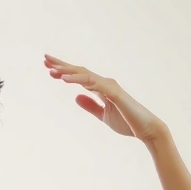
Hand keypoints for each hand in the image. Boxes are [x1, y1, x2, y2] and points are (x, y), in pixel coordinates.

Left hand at [44, 53, 166, 142]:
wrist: (145, 130)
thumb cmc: (127, 122)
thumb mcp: (103, 115)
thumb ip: (90, 105)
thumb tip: (76, 96)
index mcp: (101, 88)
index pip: (79, 77)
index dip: (64, 71)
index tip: (49, 69)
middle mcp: (105, 83)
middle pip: (80, 71)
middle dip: (62, 65)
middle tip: (45, 59)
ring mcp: (110, 86)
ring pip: (84, 75)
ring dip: (67, 71)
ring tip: (51, 69)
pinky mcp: (114, 93)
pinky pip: (93, 84)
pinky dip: (79, 80)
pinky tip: (65, 79)